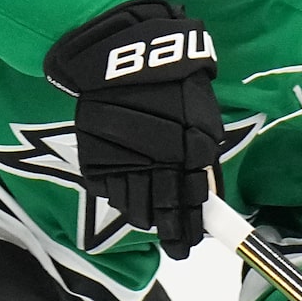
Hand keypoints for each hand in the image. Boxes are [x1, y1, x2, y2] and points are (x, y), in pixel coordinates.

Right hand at [44, 0, 224, 256]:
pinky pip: (111, 192)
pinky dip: (121, 197)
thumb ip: (202, 150)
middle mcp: (158, 165)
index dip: (192, 227)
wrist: (117, 53)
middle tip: (178, 248)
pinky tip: (129, 194)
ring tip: (152, 220)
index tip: (191, 243)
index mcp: (191, 153)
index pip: (194, 204)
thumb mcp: (199, 108)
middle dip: (171, 232)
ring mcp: (125, 165)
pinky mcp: (98, 160)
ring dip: (146, 216)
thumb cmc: (168, 75)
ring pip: (135, 210)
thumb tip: (203, 186)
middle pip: (163, 214)